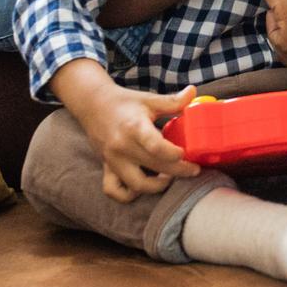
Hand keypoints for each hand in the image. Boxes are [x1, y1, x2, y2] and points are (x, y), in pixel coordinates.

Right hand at [50, 60, 201, 202]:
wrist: (92, 105)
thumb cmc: (124, 102)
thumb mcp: (148, 100)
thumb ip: (172, 101)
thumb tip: (193, 91)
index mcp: (134, 127)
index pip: (155, 146)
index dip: (174, 154)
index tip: (187, 153)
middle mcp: (122, 147)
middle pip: (154, 167)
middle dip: (178, 171)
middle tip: (194, 169)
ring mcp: (113, 160)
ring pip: (136, 185)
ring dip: (157, 186)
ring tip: (171, 177)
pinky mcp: (106, 168)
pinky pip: (115, 191)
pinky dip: (130, 195)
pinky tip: (145, 185)